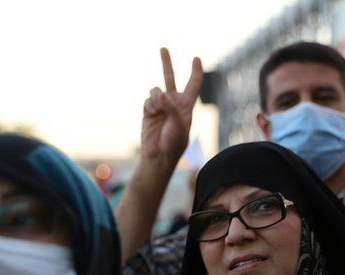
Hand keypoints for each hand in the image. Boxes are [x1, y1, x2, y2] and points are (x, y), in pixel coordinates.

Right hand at [140, 48, 202, 165]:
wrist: (158, 155)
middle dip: (166, 62)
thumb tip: (161, 93)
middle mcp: (173, 103)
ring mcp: (160, 106)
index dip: (195, 71)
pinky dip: (150, 106)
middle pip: (170, 78)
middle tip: (163, 48)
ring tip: (158, 109)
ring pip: (156, 90)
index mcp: (186, 105)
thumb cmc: (174, 142)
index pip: (193, 84)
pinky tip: (152, 114)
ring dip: (156, 97)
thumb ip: (171, 107)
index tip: (196, 58)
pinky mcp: (148, 111)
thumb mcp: (179, 124)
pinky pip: (148, 100)